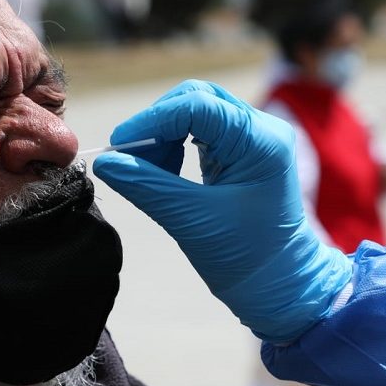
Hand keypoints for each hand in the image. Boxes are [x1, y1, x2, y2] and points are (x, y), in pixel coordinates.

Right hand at [93, 80, 352, 342]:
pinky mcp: (243, 152)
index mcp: (261, 142)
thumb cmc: (246, 258)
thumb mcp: (191, 220)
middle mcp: (263, 131)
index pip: (197, 106)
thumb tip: (105, 162)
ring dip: (166, 135)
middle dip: (159, 124)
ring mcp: (255, 139)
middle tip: (131, 157)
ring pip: (198, 113)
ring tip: (150, 171)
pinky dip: (176, 146)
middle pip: (198, 100)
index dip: (152, 121)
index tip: (118, 145)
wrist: (280, 286)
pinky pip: (203, 132)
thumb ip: (147, 186)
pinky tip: (166, 172)